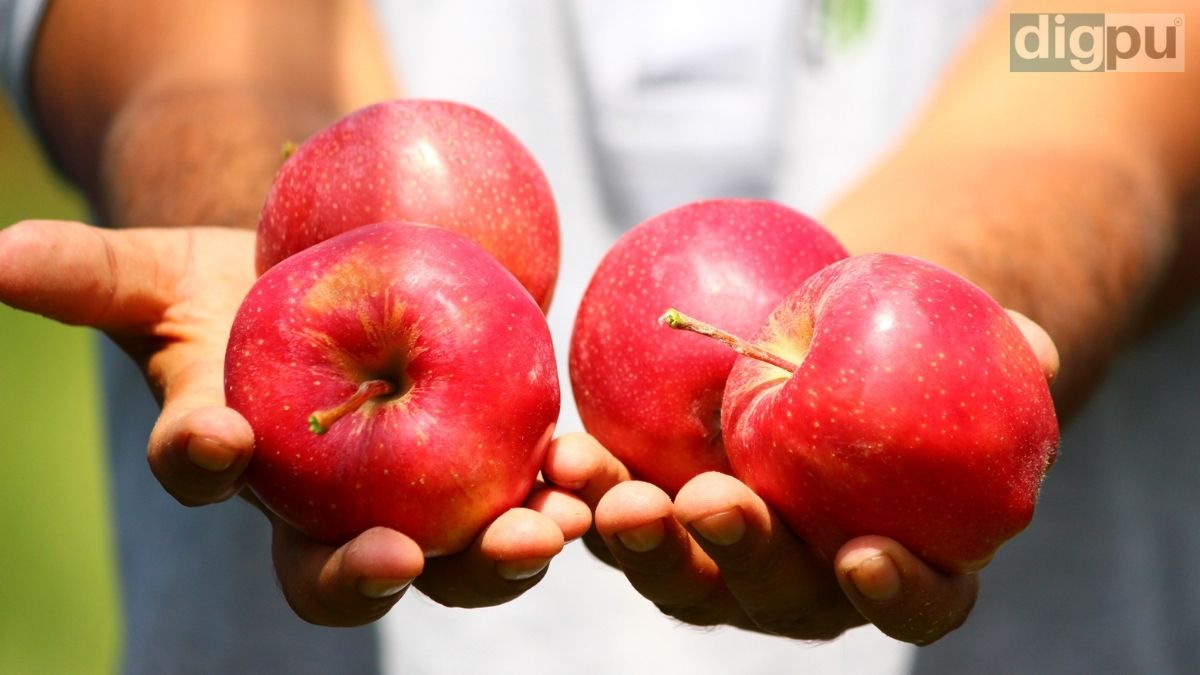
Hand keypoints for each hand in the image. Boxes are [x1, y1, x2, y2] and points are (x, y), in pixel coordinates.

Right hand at [0, 219, 589, 624]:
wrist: (318, 276)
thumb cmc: (229, 285)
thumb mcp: (160, 272)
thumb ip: (90, 275)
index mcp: (236, 464)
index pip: (207, 481)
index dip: (206, 469)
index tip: (222, 446)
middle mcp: (323, 502)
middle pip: (343, 565)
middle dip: (375, 573)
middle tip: (412, 558)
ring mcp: (411, 494)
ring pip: (451, 554)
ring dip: (496, 554)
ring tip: (541, 532)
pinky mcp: (486, 461)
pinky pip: (525, 494)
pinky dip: (559, 496)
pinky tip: (591, 482)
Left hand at [557, 316, 1059, 644]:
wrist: (826, 349)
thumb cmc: (907, 353)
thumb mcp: (955, 344)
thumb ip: (998, 353)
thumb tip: (1032, 345)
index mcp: (903, 562)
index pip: (920, 604)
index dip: (899, 595)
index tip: (867, 557)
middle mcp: (811, 582)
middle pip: (777, 595)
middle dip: (742, 558)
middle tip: (711, 505)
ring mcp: (728, 564)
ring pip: (682, 574)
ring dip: (641, 540)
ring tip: (607, 483)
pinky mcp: (662, 522)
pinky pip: (623, 519)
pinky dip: (592, 494)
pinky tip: (566, 453)